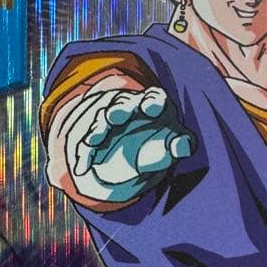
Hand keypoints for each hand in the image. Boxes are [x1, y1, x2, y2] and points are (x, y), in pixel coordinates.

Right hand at [61, 86, 194, 203]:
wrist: (132, 155)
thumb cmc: (159, 144)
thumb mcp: (171, 147)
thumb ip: (180, 145)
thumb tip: (184, 146)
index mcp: (152, 106)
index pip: (153, 97)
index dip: (152, 100)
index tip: (150, 108)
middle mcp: (128, 107)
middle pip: (122, 102)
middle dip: (118, 109)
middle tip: (115, 115)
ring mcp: (107, 119)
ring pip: (100, 120)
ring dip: (97, 130)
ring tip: (93, 141)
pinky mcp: (93, 136)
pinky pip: (85, 143)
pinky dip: (83, 156)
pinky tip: (81, 168)